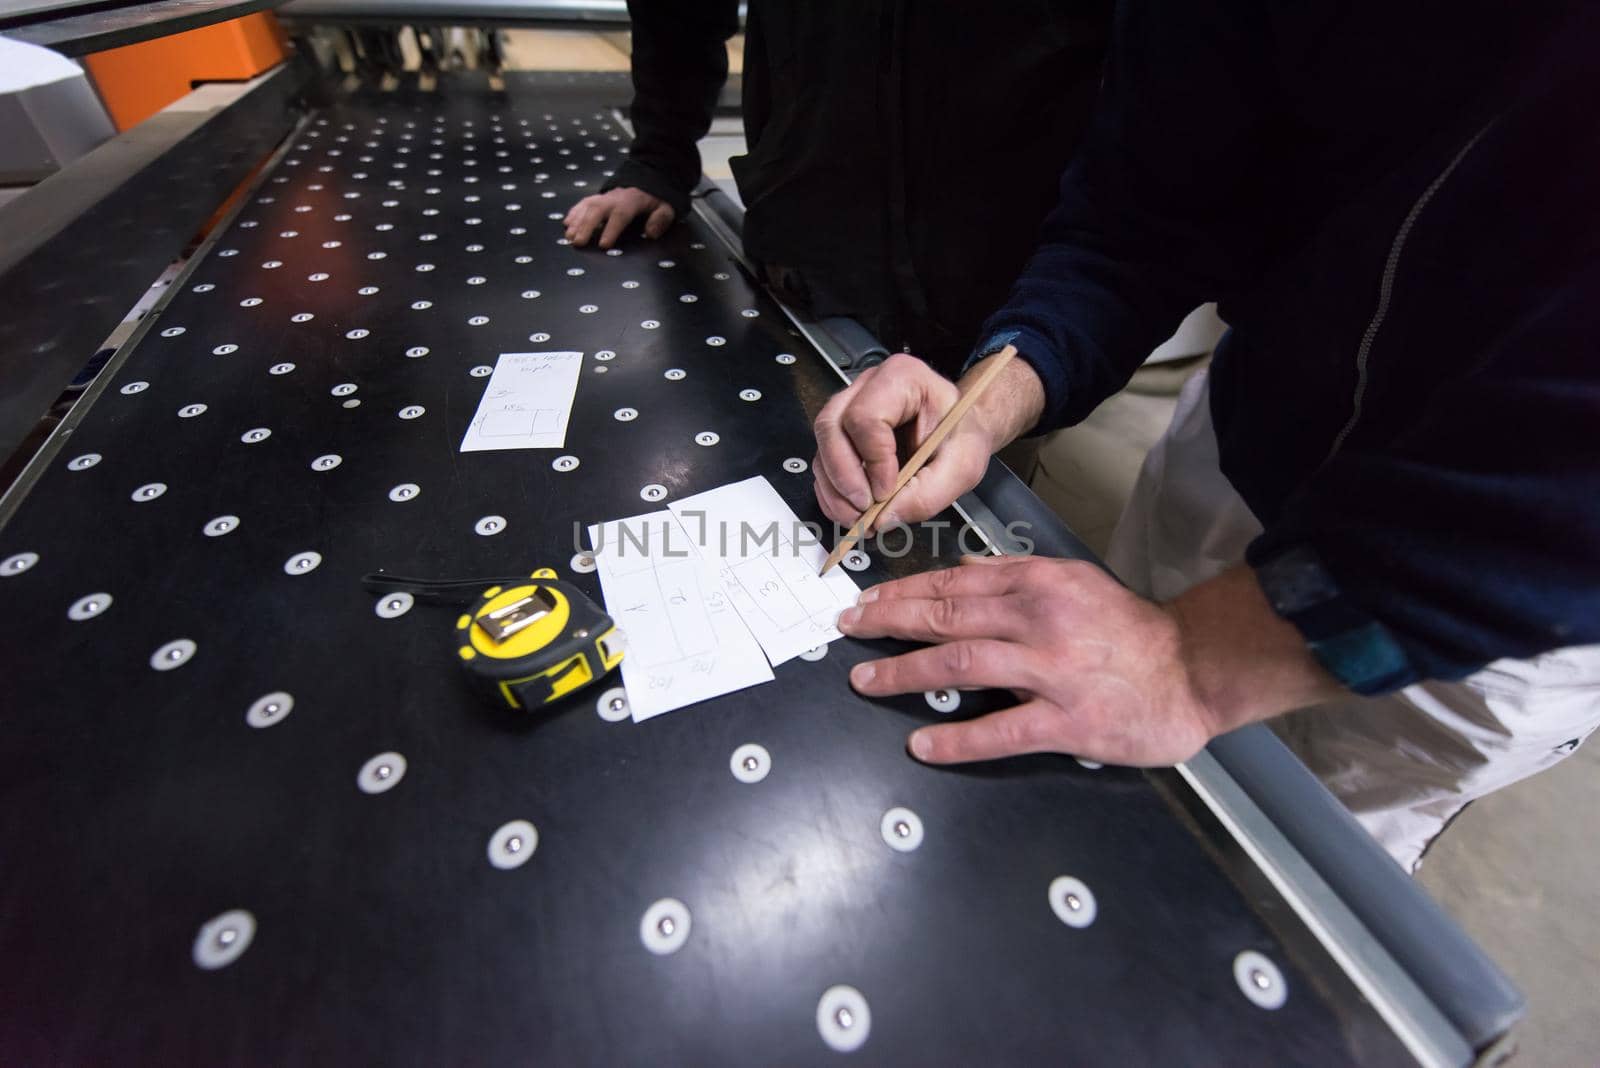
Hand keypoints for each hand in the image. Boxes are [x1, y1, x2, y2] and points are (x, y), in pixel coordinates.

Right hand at [564, 187, 675, 248]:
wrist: (645, 184)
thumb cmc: (654, 200)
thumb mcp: (665, 208)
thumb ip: (660, 219)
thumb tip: (651, 233)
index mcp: (631, 202)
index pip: (620, 215)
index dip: (611, 230)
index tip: (603, 245)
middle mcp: (613, 198)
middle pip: (597, 210)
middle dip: (586, 226)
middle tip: (578, 242)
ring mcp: (603, 197)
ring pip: (586, 206)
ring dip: (576, 222)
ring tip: (569, 237)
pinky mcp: (596, 198)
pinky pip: (582, 204)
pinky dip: (573, 213)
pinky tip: (566, 224)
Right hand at [812, 354, 1005, 531]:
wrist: (959, 430)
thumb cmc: (961, 435)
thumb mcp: (961, 466)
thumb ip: (928, 494)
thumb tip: (883, 519)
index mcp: (901, 377)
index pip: (866, 416)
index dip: (873, 460)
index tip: (887, 492)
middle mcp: (866, 386)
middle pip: (831, 427)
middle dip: (843, 476)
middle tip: (864, 510)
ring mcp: (848, 407)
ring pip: (822, 447)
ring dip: (834, 490)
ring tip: (859, 518)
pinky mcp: (841, 433)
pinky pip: (823, 462)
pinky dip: (832, 493)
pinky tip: (851, 511)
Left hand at [837, 555, 1218, 766]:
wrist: (1192, 670)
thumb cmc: (1129, 630)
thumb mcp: (1073, 583)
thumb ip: (1014, 579)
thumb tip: (958, 573)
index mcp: (1038, 584)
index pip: (953, 583)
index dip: (901, 593)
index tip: (865, 602)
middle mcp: (1038, 621)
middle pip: (946, 617)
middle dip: (888, 623)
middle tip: (848, 630)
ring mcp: (1051, 671)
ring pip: (961, 665)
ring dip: (905, 673)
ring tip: (866, 680)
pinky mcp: (1067, 720)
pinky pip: (1000, 730)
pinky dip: (956, 739)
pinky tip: (922, 743)